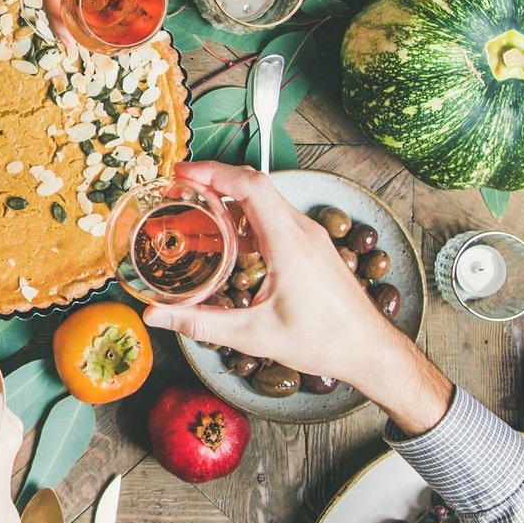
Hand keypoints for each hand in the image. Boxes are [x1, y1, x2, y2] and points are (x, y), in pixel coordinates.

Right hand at [140, 163, 451, 432]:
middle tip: (181, 188)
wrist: (368, 349)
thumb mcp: (253, 335)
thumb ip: (200, 323)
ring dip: (232, 198)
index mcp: (289, 243)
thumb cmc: (322, 342)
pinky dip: (249, 217)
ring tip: (198, 210)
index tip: (183, 174)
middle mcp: (303, 231)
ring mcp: (312, 237)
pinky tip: (230, 239)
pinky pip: (278, 218)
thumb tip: (155, 316)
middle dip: (216, 180)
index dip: (214, 172)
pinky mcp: (315, 247)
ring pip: (268, 201)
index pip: (251, 186)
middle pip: (257, 186)